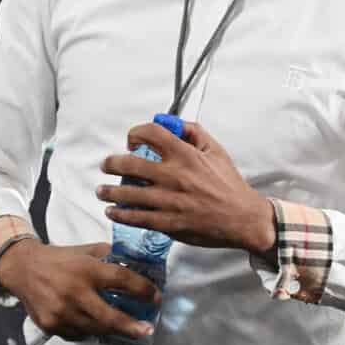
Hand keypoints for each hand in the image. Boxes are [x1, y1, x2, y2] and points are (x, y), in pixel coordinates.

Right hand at [0, 238, 159, 344]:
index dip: (142, 289)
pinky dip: (90, 331)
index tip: (156, 297)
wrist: (22, 269)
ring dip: (113, 330)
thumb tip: (135, 265)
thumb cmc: (59, 259)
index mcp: (86, 270)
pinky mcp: (51, 325)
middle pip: (109, 316)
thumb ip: (108, 257)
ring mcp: (62, 312)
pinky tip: (96, 326)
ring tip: (127, 330)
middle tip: (148, 330)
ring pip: (95, 329)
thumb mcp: (85, 251)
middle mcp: (74, 292)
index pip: (121, 280)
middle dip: (132, 326)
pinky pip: (78, 334)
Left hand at [97, 121, 275, 253]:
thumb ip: (194, 133)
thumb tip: (173, 122)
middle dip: (111, 163)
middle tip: (106, 166)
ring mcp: (168, 200)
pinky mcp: (167, 222)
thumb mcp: (216, 151)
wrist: (242, 218)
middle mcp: (173, 175)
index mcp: (185, 155)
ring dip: (109, 191)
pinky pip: (136, 217)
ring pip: (127, 193)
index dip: (135, 133)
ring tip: (102, 191)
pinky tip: (113, 211)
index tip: (131, 141)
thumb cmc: (230, 185)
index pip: (150, 133)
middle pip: (129, 164)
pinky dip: (120, 214)